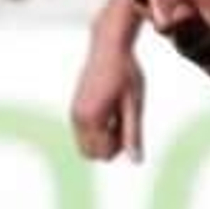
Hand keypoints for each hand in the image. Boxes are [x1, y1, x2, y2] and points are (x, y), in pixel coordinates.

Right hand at [70, 29, 145, 161]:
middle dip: (110, 146)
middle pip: (91, 154)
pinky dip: (98, 129)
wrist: (108, 48)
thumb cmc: (126, 74)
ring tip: (116, 113)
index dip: (122, 145)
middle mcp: (77, 118)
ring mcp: (73, 113)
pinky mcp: (74, 109)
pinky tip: (109, 109)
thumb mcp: (134, 104)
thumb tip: (136, 161)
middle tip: (123, 120)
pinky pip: (85, 134)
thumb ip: (133, 133)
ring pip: (86, 145)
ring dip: (104, 137)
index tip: (129, 121)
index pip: (104, 154)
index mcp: (91, 118)